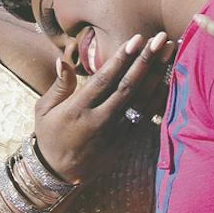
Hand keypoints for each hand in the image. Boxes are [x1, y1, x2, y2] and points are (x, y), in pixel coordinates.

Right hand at [33, 31, 167, 181]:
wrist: (61, 174)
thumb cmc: (50, 135)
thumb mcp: (44, 110)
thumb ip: (59, 85)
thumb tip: (62, 60)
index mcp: (78, 109)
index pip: (105, 80)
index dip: (122, 59)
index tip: (136, 40)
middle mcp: (100, 120)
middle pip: (128, 87)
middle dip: (146, 61)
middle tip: (160, 38)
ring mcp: (116, 132)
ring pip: (142, 100)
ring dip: (157, 74)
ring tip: (169, 51)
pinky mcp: (126, 141)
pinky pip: (147, 116)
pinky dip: (159, 97)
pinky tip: (169, 78)